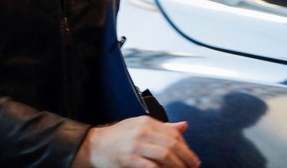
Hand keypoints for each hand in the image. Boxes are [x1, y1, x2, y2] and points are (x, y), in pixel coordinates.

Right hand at [73, 116, 200, 166]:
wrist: (94, 145)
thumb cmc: (117, 137)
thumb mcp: (139, 127)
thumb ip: (162, 127)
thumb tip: (183, 126)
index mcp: (146, 122)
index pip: (173, 133)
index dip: (186, 147)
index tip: (192, 158)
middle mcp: (142, 131)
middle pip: (172, 144)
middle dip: (186, 157)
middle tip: (193, 166)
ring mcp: (135, 145)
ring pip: (165, 155)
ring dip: (178, 166)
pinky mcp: (130, 159)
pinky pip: (152, 166)